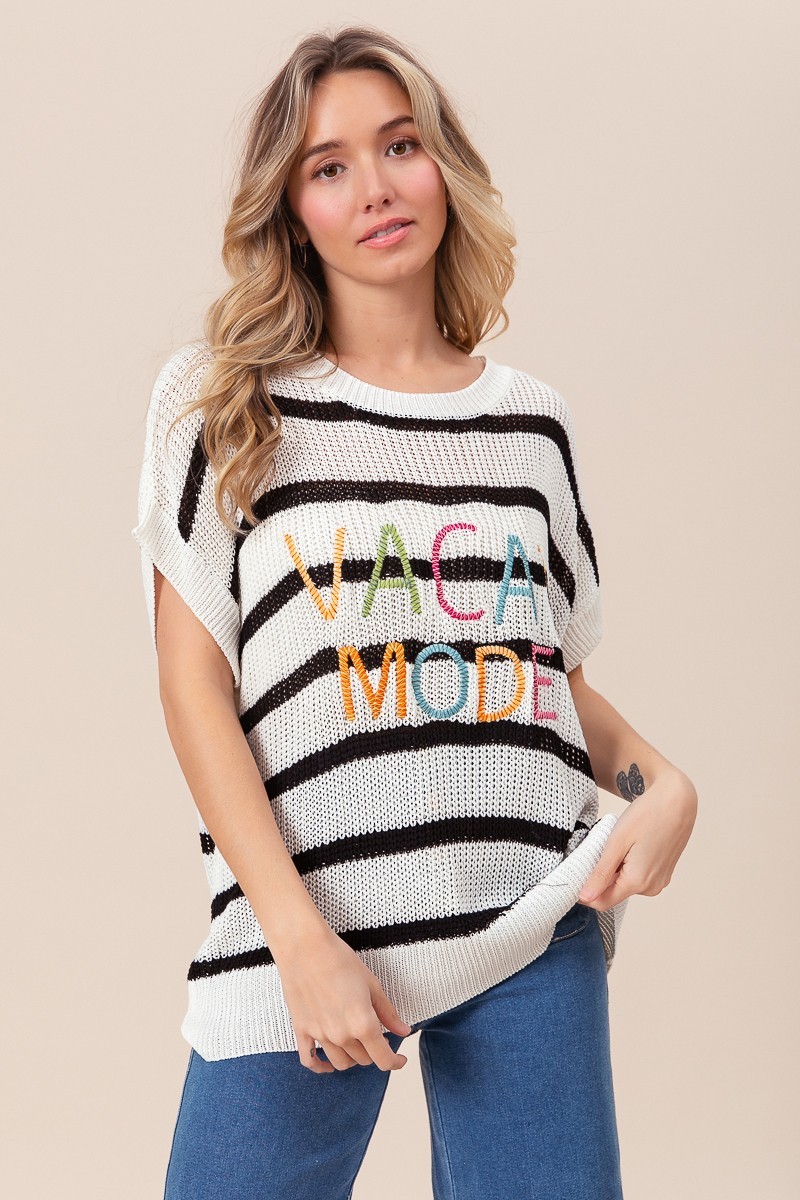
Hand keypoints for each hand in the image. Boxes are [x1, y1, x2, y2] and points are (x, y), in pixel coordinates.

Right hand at [273, 924, 412, 1074]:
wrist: (305, 947)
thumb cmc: (340, 959)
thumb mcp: (372, 984)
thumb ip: (388, 1013)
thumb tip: (404, 1031)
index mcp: (363, 1023)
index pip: (383, 1058)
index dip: (395, 1062)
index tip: (400, 1058)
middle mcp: (342, 1034)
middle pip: (363, 1059)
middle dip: (374, 1051)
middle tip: (378, 1037)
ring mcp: (320, 1034)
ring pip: (340, 1063)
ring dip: (353, 1058)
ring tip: (357, 1044)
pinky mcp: (302, 1030)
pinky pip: (309, 1060)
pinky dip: (320, 1067)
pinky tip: (327, 1064)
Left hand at [577, 765, 697, 908]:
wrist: (676, 801)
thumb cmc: (647, 815)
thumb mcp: (617, 842)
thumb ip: (601, 873)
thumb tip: (584, 897)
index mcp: (638, 882)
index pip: (602, 902)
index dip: (585, 892)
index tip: (576, 872)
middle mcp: (651, 888)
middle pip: (614, 893)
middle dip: (601, 877)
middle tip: (600, 849)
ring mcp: (659, 882)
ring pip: (625, 885)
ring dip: (615, 870)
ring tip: (619, 845)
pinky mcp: (663, 874)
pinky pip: (637, 878)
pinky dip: (627, 867)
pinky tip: (631, 846)